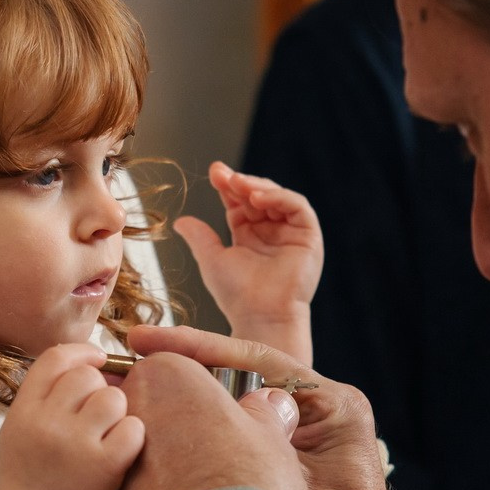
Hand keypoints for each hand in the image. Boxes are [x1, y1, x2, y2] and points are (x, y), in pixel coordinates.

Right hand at [0, 344, 145, 489]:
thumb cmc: (28, 480)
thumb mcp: (18, 430)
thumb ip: (43, 397)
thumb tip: (83, 363)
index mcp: (24, 410)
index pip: (56, 359)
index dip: (83, 352)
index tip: (98, 360)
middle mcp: (47, 422)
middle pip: (88, 376)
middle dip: (100, 390)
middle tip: (98, 416)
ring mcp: (75, 444)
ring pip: (114, 399)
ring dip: (118, 414)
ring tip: (109, 436)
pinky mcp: (104, 467)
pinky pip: (133, 429)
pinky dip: (133, 438)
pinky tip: (122, 452)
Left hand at [89, 350, 305, 489]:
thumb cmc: (250, 488)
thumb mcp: (272, 441)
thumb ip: (266, 416)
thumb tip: (272, 403)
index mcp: (167, 377)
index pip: (173, 376)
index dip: (197, 405)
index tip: (213, 429)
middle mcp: (123, 412)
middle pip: (141, 418)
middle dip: (164, 440)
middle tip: (199, 472)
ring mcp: (102, 464)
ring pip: (124, 468)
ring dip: (147, 482)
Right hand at [126, 326, 397, 489]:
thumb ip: (256, 445)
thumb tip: (189, 408)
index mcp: (333, 404)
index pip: (255, 360)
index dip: (197, 346)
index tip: (146, 341)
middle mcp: (321, 410)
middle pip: (240, 377)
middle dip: (188, 368)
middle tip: (132, 359)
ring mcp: (305, 434)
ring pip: (234, 405)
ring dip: (191, 401)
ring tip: (138, 391)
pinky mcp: (288, 459)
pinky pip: (237, 435)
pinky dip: (202, 433)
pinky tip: (162, 432)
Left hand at [173, 162, 321, 363]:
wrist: (260, 317)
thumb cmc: (237, 295)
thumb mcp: (212, 259)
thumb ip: (200, 237)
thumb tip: (180, 220)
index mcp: (249, 236)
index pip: (239, 202)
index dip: (228, 186)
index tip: (215, 172)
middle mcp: (271, 232)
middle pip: (258, 195)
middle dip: (240, 182)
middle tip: (223, 175)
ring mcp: (291, 233)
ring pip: (278, 197)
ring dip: (258, 187)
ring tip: (239, 185)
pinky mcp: (309, 237)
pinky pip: (298, 207)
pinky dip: (279, 197)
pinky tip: (258, 198)